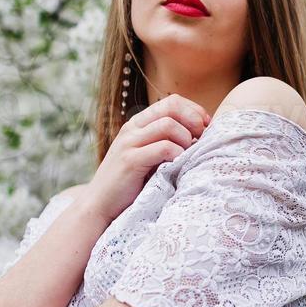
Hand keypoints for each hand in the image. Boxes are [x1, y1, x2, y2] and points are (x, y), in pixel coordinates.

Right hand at [81, 94, 211, 222]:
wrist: (99, 204)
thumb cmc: (130, 183)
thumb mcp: (147, 155)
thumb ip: (165, 141)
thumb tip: (201, 133)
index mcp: (138, 124)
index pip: (172, 102)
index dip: (194, 111)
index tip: (206, 127)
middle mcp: (132, 128)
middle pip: (172, 107)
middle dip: (194, 120)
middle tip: (202, 137)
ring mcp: (129, 143)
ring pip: (169, 125)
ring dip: (186, 139)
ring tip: (187, 154)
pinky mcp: (130, 161)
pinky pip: (164, 147)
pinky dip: (177, 154)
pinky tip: (177, 164)